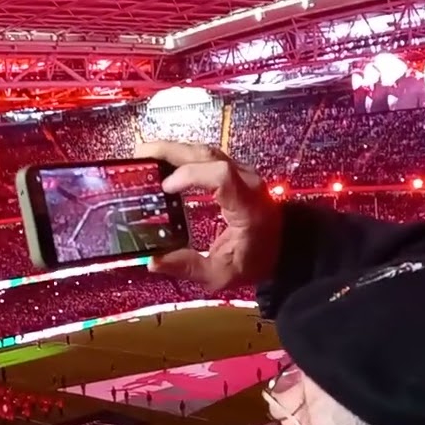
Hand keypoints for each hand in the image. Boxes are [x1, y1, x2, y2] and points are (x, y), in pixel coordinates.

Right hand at [137, 141, 282, 291]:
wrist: (285, 248)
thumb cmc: (255, 261)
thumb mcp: (221, 274)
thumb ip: (188, 267)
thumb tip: (153, 262)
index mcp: (246, 206)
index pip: (220, 176)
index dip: (190, 175)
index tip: (165, 187)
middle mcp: (247, 181)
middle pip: (208, 154)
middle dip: (172, 151)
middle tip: (139, 155)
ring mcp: (243, 172)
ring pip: (207, 151)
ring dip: (175, 150)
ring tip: (145, 155)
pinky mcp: (236, 172)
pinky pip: (208, 157)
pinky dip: (184, 156)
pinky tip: (164, 162)